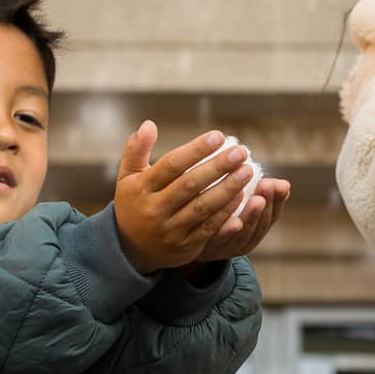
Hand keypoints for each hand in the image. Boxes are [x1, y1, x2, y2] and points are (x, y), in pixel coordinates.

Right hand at [114, 124, 270, 273]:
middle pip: (190, 185)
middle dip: (218, 167)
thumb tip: (149, 124)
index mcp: (141, 189)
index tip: (219, 136)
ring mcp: (170, 230)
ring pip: (202, 207)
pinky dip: (226, 212)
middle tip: (241, 152)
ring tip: (247, 171)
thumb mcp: (127, 177)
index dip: (196, 150)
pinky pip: (209, 229)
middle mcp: (155, 210)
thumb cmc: (134, 203)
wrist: (130, 249)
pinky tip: (242, 196)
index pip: (171, 165)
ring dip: (228, 189)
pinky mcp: (185, 247)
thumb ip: (136, 150)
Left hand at [181, 176, 290, 269]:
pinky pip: (218, 241)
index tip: (282, 185)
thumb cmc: (216, 216)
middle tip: (268, 187)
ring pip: (242, 236)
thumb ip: (258, 195)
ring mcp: (224, 249)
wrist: (184, 242)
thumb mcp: (239, 206)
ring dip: (251, 218)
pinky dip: (227, 232)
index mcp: (254, 230)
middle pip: (258, 227)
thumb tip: (283, 183)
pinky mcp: (205, 250)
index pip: (271, 216)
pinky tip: (233, 220)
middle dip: (266, 205)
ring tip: (257, 201)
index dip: (278, 201)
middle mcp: (242, 243)